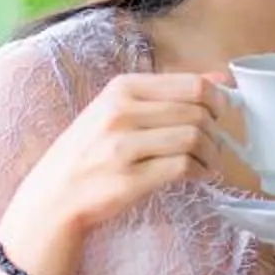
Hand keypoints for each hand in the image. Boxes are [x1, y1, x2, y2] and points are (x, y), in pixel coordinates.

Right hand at [0, 74, 254, 274]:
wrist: (53, 197)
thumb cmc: (91, 151)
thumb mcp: (119, 110)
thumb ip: (168, 92)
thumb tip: (221, 78)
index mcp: (122, 88)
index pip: (191, 85)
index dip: (217, 100)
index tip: (221, 114)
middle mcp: (120, 112)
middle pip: (196, 112)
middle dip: (216, 131)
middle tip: (217, 145)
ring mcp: (122, 146)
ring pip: (193, 138)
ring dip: (211, 154)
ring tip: (209, 163)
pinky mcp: (128, 179)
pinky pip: (182, 167)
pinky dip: (200, 172)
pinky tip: (198, 176)